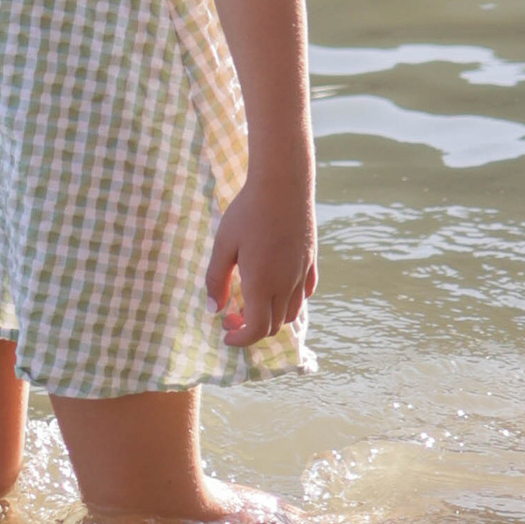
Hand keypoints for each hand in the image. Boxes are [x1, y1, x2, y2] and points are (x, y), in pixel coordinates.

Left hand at [203, 162, 316, 350]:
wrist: (282, 184)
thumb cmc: (247, 212)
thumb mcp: (223, 244)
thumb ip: (216, 279)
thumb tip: (214, 309)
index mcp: (262, 284)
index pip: (256, 330)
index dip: (240, 339)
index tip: (225, 333)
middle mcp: (286, 285)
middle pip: (274, 325)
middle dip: (251, 329)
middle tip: (232, 315)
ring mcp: (301, 273)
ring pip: (292, 312)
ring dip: (272, 317)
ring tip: (252, 301)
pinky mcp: (310, 260)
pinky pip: (305, 292)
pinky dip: (292, 300)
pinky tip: (277, 287)